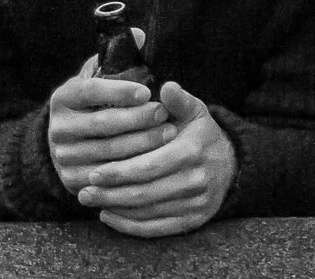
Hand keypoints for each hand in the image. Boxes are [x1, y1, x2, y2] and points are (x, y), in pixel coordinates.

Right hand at [48, 37, 173, 194]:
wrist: (72, 144)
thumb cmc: (97, 104)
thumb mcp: (101, 78)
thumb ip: (117, 58)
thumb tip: (138, 33)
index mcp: (64, 98)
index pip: (90, 91)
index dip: (118, 91)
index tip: (146, 91)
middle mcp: (58, 127)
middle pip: (102, 123)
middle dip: (137, 119)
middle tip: (164, 113)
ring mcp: (63, 155)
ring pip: (107, 151)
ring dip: (142, 143)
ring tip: (168, 132)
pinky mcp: (73, 178)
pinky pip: (106, 176)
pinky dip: (133, 169)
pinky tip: (155, 160)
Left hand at [77, 81, 234, 236]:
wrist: (230, 167)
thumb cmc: (202, 137)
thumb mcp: (195, 114)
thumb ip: (179, 101)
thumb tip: (167, 86)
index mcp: (192, 151)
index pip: (148, 166)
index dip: (118, 172)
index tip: (93, 172)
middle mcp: (196, 180)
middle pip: (143, 192)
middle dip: (109, 193)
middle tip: (83, 190)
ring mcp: (195, 203)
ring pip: (146, 212)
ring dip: (114, 208)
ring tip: (90, 200)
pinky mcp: (192, 221)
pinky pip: (154, 228)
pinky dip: (128, 225)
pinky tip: (108, 214)